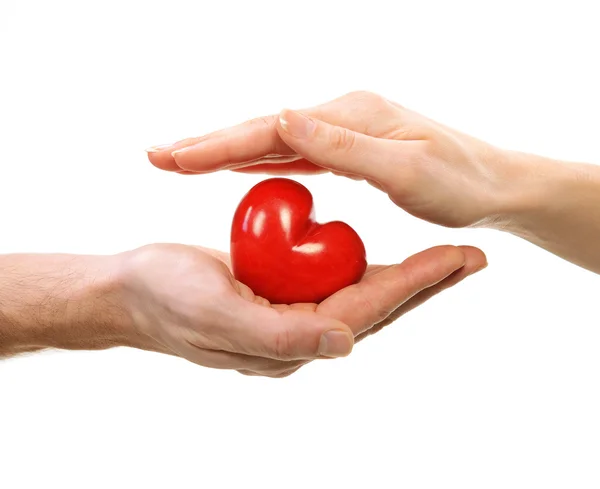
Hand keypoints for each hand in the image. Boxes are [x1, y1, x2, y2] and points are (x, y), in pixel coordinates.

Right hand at [118, 243, 485, 377]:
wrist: (128, 290)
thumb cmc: (164, 299)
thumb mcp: (216, 313)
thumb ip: (279, 334)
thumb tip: (345, 345)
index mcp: (290, 340)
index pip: (365, 310)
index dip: (412, 283)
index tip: (456, 258)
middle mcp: (298, 332)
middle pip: (376, 305)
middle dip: (425, 282)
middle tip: (473, 257)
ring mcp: (289, 313)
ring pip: (361, 292)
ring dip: (405, 274)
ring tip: (446, 255)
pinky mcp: (278, 294)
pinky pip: (332, 280)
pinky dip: (366, 265)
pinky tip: (386, 254)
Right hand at [147, 91, 522, 227]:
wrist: (496, 186)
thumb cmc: (460, 184)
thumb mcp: (405, 169)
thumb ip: (342, 146)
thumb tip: (282, 118)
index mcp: (351, 117)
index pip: (271, 130)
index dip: (219, 145)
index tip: (173, 158)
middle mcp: (342, 116)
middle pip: (262, 130)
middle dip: (208, 145)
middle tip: (157, 155)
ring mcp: (344, 131)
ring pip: (272, 142)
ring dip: (225, 152)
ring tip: (181, 161)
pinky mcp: (349, 149)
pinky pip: (293, 155)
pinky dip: (260, 160)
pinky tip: (238, 167)